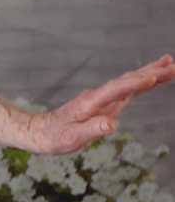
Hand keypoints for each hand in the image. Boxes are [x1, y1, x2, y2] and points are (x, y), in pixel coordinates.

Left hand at [24, 54, 174, 154]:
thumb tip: (111, 125)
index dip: (134, 84)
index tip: (153, 77)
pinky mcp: (104, 103)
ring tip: (169, 64)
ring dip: (149, 73)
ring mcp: (102, 98)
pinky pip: (126, 90)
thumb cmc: (55, 137)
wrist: (40, 131)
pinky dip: (140, 82)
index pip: (117, 90)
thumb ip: (92, 130)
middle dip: (151, 72)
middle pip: (127, 80)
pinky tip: (151, 78)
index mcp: (92, 103)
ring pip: (129, 82)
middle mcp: (98, 96)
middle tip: (172, 64)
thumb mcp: (72, 138)